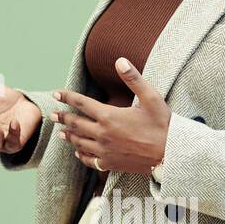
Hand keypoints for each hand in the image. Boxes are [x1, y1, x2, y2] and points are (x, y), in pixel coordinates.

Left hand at [52, 57, 170, 173]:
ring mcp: (105, 151)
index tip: (56, 94)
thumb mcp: (151, 97)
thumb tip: (120, 60)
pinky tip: (78, 152)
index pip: (81, 104)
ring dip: (68, 136)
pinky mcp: (111, 163)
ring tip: (61, 133)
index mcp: (109, 116)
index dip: (66, 97)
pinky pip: (90, 160)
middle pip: (76, 124)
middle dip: (62, 118)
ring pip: (79, 143)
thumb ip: (133, 79)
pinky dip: (81, 155)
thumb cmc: (162, 124)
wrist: (172, 154)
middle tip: (52, 115)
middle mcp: (103, 134)